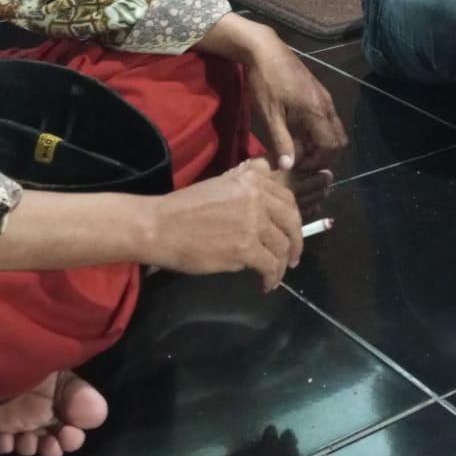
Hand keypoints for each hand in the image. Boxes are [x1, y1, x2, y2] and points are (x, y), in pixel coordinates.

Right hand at [147, 158, 301, 287]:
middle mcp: (258, 198)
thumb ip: (244, 178)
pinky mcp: (245, 248)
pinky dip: (272, 277)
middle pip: (292, 221)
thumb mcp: (219, 182)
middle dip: (296, 242)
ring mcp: (253, 223)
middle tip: (293, 257)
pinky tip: (265, 284)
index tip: (289, 231)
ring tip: (275, 275)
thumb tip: (266, 171)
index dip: (291, 218)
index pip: (286, 199)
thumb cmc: (184, 207)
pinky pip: (270, 265)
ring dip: (282, 265)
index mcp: (252, 180)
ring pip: (282, 247)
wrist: (159, 226)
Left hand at [245, 36, 347, 171]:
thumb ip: (281, 142)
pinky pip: (328, 120)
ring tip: (299, 150)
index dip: (317, 162)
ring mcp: (325, 98)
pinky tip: (300, 134)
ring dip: (321, 145)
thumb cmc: (265, 83)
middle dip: (324, 156)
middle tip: (302, 162)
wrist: (266, 50)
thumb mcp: (269, 115)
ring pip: (334, 130)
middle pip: (338, 140)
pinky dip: (320, 133)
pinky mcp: (319, 93)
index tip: (298, 167)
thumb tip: (288, 168)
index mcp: (317, 112)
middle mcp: (327, 106)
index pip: (331, 147)